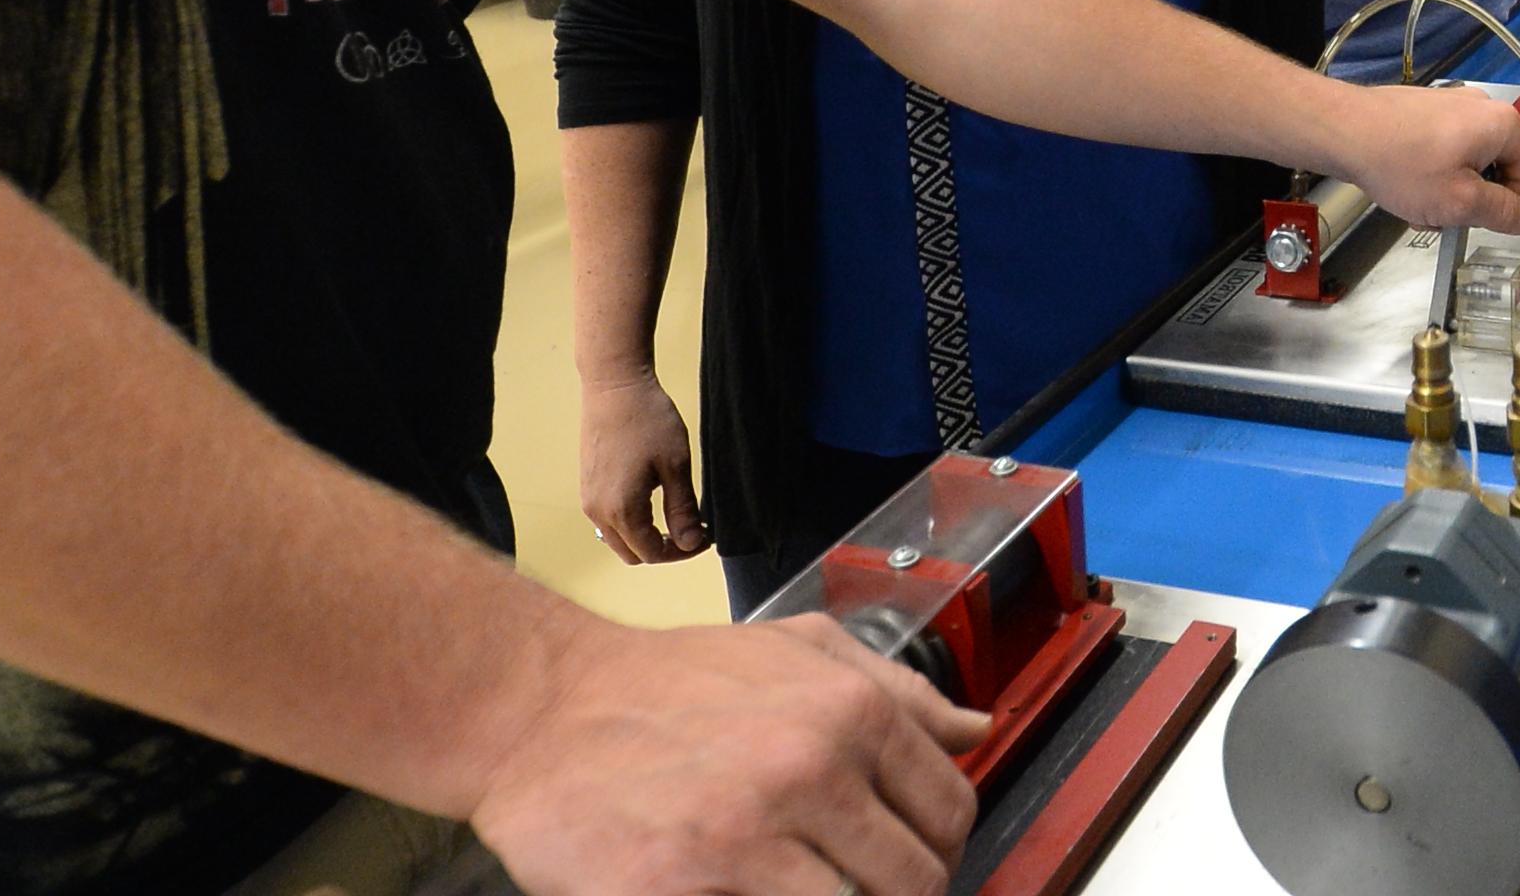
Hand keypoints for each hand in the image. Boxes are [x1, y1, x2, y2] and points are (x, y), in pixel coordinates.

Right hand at [471, 616, 989, 895]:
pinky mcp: (680, 889)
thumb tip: (979, 729)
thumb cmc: (670, 681)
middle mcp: (810, 771)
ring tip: (797, 888)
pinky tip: (745, 894)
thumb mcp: (796, 649)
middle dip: (892, 894)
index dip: (937, 848)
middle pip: (913, 882)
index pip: (951, 812)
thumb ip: (896, 689)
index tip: (907, 860)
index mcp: (850, 713)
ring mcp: (746, 838)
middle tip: (851, 884)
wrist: (540, 708)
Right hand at [580, 372, 707, 565]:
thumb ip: (682, 509)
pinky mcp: (586, 486)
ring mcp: (588, 499)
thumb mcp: (676, 465)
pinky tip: (652, 501)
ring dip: (645, 537)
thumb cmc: (648, 420)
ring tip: (675, 516)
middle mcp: (597, 512)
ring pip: (617, 539)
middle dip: (663, 550)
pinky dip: (630, 523)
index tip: (704, 537)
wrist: (614, 387)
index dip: (682, 553)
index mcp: (622, 510)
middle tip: (692, 531)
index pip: (652, 554)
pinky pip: (607, 521)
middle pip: (632, 553)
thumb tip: (692, 543)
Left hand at [1331, 81, 1519, 233]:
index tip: (1477, 218)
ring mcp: (1453, 104)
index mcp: (1502, 124)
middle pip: (1498, 168)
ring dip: (1449, 189)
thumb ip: (1503, 213)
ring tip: (1417, 201)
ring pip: (1468, 162)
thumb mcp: (1460, 202)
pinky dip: (1431, 171)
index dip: (1510, 205)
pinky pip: (1444, 149)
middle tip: (1441, 213)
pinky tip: (1405, 183)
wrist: (1344, 130)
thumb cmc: (1404, 165)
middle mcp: (1483, 106)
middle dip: (1473, 198)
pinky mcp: (1426, 109)